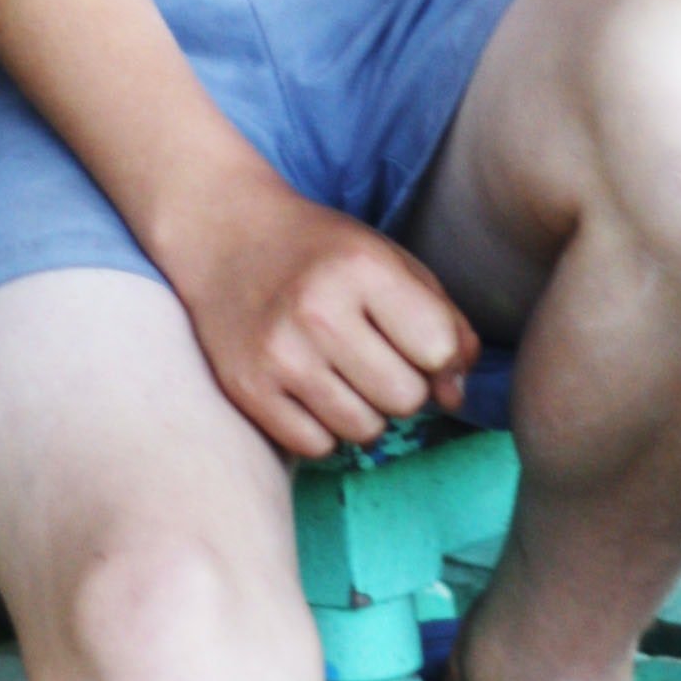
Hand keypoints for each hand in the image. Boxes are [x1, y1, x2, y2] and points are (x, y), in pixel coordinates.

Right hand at [170, 176, 477, 461]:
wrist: (226, 233)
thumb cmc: (321, 249)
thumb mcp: (388, 259)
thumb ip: (442, 320)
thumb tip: (455, 396)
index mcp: (361, 267)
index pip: (439, 350)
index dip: (438, 354)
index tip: (414, 339)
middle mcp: (318, 311)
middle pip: (406, 398)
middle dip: (402, 385)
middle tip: (374, 356)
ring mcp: (279, 354)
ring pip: (365, 431)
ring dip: (365, 411)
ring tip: (342, 371)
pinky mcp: (248, 389)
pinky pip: (317, 447)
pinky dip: (323, 429)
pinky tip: (310, 389)